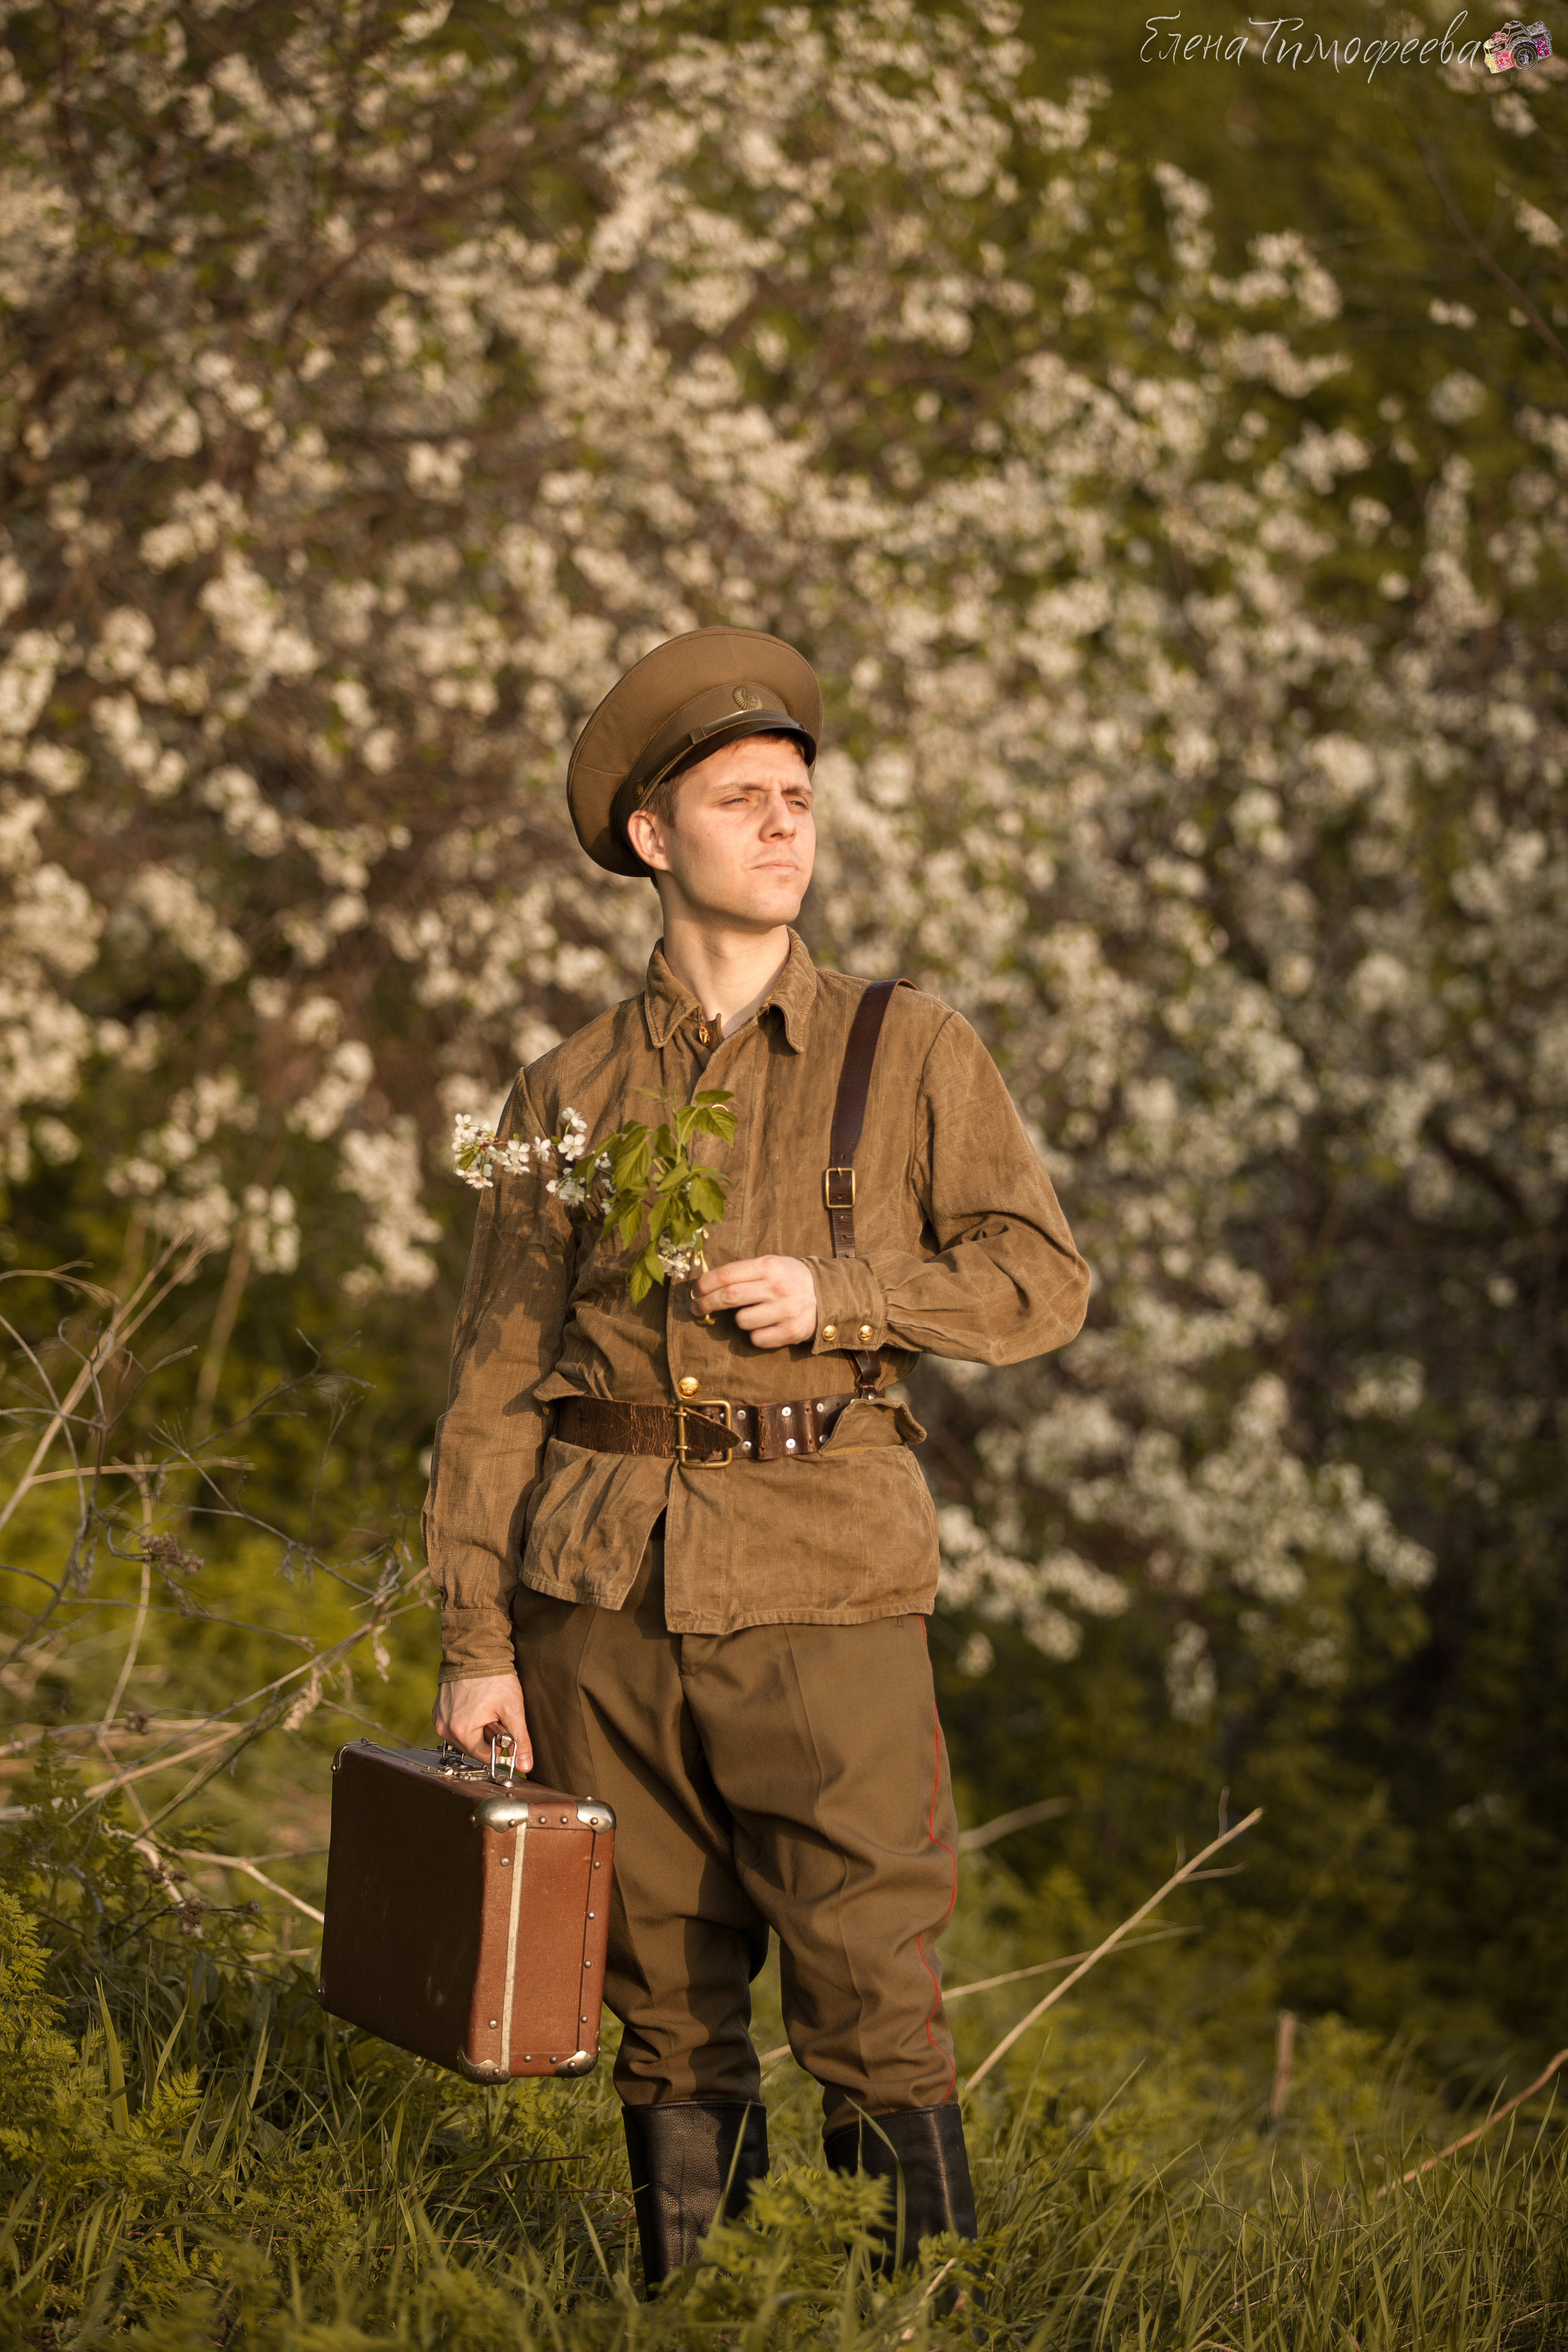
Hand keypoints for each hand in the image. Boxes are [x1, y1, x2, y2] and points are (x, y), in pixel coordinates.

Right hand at [432, 1670, 532, 1770]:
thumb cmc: (494, 1678)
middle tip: (498, 1716)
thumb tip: (524, 1766)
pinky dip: (467, 1721)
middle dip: (488, 1737)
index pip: (484, 1757)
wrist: (475, 1651)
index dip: (500, 1748)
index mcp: (461, 1731)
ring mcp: (439, 1719)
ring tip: (487, 1709)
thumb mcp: (512, 1709)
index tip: (509, 1733)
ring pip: (464, 1737)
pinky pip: (455, 1726)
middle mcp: (444, 1729)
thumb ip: (520, 1740)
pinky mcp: (438, 1711)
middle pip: (473, 1748)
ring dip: (478, 1730)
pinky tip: (477, 1705)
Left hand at [690, 1254, 817, 1348]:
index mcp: (769, 1266)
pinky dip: (756, 1334)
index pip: (727, 1274)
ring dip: (739, 1319)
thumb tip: (707, 1285)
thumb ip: (745, 1272)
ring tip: (752, 1314)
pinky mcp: (791, 1331)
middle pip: (728, 1297)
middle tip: (695, 1308)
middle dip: (706, 1303)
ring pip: (742, 1321)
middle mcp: (777, 1287)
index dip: (705, 1284)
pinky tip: (767, 1325)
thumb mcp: (772, 1264)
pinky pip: (757, 1339)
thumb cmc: (789, 1279)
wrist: (827, 1295)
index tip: (695, 1291)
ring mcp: (785, 1311)